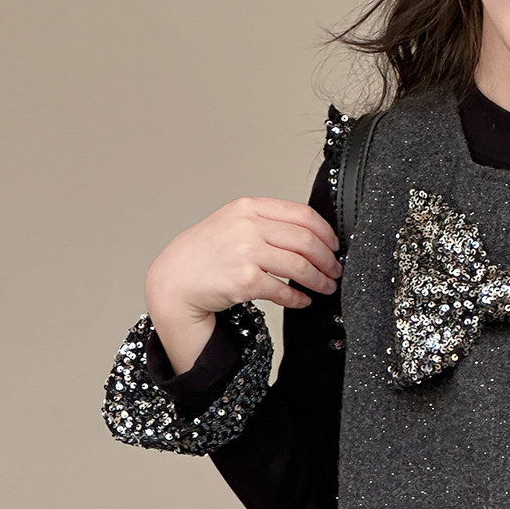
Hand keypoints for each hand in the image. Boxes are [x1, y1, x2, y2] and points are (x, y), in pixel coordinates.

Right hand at [144, 197, 341, 375]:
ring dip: (319, 280)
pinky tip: (302, 300)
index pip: (302, 214)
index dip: (326, 232)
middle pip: (306, 240)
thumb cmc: (204, 254)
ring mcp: (245, 253)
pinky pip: (283, 290)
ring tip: (326, 287)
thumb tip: (309, 236)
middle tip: (335, 270)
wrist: (174, 280)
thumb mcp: (232, 223)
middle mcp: (247, 226)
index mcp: (248, 208)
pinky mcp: (244, 281)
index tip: (334, 245)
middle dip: (328, 259)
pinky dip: (298, 298)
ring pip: (300, 266)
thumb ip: (266, 223)